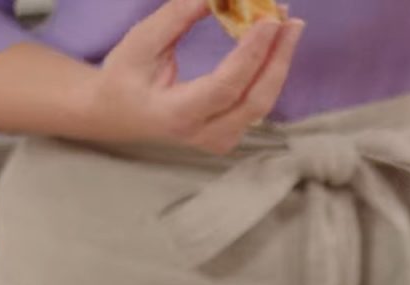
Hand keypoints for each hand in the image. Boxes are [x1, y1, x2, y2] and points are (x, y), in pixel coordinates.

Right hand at [86, 0, 303, 153]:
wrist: (118, 114)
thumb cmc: (125, 77)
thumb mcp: (141, 43)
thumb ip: (176, 18)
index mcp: (177, 115)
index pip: (225, 87)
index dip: (251, 53)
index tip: (269, 21)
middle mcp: (205, 134)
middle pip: (255, 101)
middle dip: (278, 58)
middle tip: (291, 20)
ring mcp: (221, 139)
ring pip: (263, 103)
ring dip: (278, 62)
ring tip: (288, 26)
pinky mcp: (231, 134)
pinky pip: (258, 102)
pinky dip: (268, 72)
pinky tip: (275, 44)